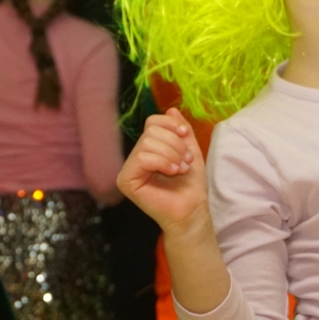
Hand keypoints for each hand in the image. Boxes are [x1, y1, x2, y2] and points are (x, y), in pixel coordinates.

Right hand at [118, 109, 213, 237]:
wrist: (192, 210)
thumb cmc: (191, 185)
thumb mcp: (190, 150)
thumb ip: (180, 131)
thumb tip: (171, 109)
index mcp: (147, 149)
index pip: (152, 123)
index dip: (170, 125)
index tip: (185, 136)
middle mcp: (134, 158)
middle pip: (150, 132)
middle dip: (174, 144)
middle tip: (185, 161)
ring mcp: (128, 170)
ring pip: (147, 144)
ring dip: (171, 154)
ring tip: (180, 169)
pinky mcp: (126, 181)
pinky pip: (142, 158)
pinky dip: (161, 162)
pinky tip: (172, 172)